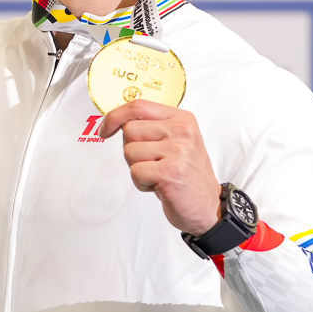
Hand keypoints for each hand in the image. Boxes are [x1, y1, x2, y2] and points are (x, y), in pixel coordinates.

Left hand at [98, 98, 220, 235]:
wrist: (208, 206)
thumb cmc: (186, 174)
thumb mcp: (176, 142)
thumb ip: (152, 127)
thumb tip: (116, 120)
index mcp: (182, 118)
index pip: (138, 106)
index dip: (115, 117)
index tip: (105, 130)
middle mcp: (182, 131)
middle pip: (130, 130)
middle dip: (132, 150)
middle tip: (152, 163)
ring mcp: (178, 150)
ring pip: (129, 151)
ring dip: (138, 168)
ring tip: (159, 175)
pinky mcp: (170, 171)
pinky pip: (135, 172)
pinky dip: (141, 183)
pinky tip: (160, 186)